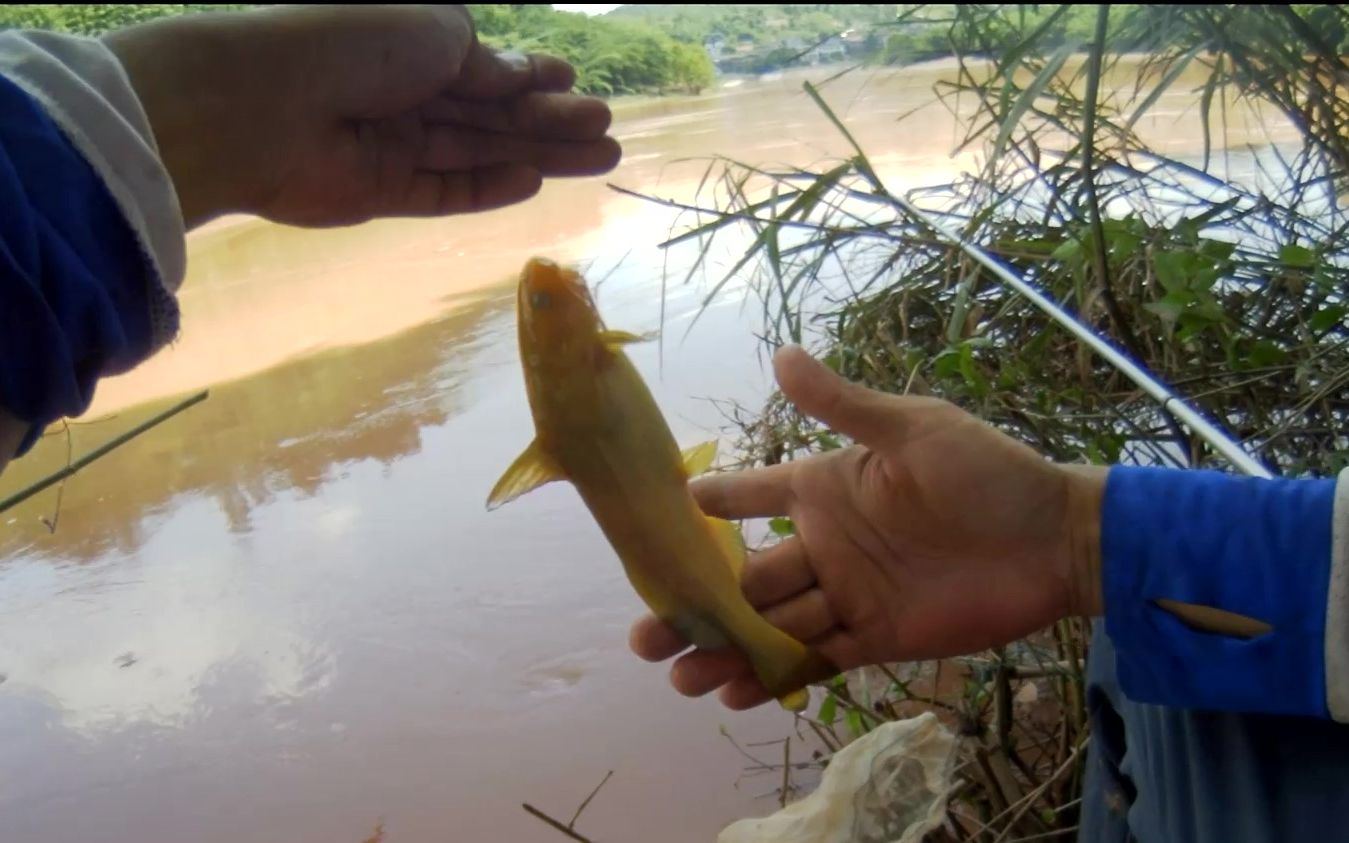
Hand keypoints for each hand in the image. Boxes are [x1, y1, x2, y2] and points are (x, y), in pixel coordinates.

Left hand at [103, 4, 620, 228]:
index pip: (484, 65)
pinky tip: (533, 183)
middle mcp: (404, 93)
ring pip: (479, 152)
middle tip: (609, 131)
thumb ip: (482, 60)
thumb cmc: (350, 46)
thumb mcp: (433, 33)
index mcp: (411, 43)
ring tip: (599, 159)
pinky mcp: (381, 193)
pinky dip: (488, 188)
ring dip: (538, 154)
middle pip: (491, 112)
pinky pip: (445, 191)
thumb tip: (518, 72)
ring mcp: (393, 145)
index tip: (575, 82)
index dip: (532, 74)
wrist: (262, 106)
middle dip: (551, 120)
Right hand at [630, 346, 1105, 709]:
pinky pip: (815, 657)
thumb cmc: (987, 473)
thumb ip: (844, 405)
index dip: (709, 508)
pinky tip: (733, 691)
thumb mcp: (913, 430)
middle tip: (644, 635)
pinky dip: (775, 676)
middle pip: (747, 579)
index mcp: (825, 489)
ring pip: (772, 626)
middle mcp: (826, 543)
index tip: (659, 519)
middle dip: (696, 607)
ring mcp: (849, 594)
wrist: (1054, 542)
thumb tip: (781, 355)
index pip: (752, 497)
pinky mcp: (876, 636)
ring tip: (675, 676)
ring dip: (724, 650)